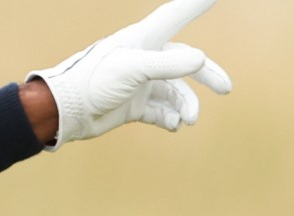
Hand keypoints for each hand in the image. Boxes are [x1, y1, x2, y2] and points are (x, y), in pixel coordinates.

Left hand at [27, 0, 234, 150]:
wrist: (67, 111)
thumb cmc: (94, 80)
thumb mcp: (133, 69)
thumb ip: (167, 65)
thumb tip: (200, 60)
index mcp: (144, 40)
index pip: (176, 15)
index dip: (196, 5)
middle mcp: (145, 58)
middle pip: (186, 62)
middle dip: (206, 75)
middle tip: (226, 89)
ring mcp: (140, 83)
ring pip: (174, 92)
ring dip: (185, 105)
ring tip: (188, 119)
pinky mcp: (133, 106)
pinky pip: (160, 111)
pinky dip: (169, 118)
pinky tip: (172, 125)